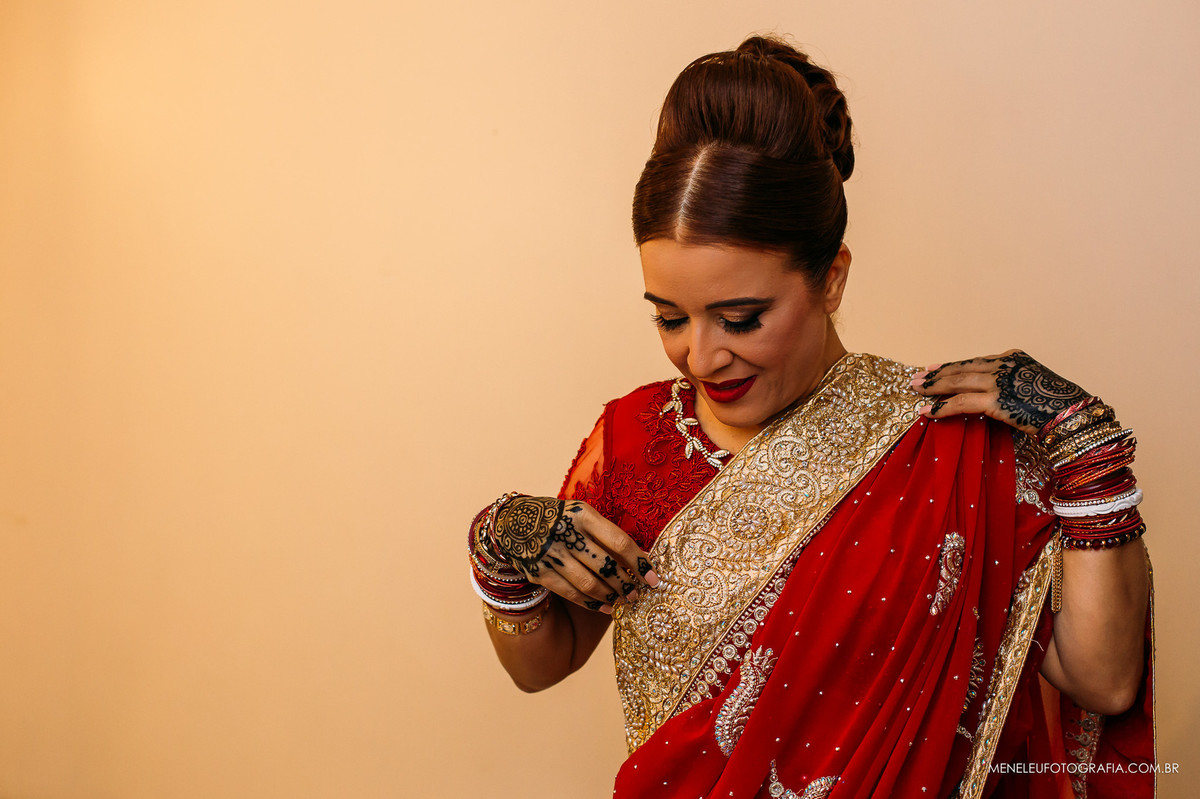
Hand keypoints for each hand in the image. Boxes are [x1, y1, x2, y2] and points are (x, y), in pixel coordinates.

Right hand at [492, 497, 659, 613]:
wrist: (512, 521)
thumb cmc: (558, 518)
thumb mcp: (581, 514)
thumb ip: (606, 534)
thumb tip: (641, 558)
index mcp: (582, 514)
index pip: (619, 541)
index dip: (639, 562)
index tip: (653, 578)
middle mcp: (566, 533)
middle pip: (605, 565)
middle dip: (625, 583)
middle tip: (636, 593)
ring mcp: (551, 554)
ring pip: (589, 583)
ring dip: (610, 595)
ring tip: (622, 600)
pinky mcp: (539, 572)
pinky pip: (570, 592)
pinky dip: (590, 603)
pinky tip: (603, 607)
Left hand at [910, 349, 1090, 435]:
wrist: (1075, 414)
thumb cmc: (1058, 406)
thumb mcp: (1031, 386)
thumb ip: (1009, 385)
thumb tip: (987, 397)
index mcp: (1013, 357)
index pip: (974, 361)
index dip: (952, 366)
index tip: (934, 368)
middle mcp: (1004, 363)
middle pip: (962, 368)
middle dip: (937, 374)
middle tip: (916, 378)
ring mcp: (1000, 380)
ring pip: (957, 382)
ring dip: (934, 387)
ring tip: (916, 391)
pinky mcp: (997, 400)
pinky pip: (961, 402)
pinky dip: (942, 407)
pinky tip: (928, 411)